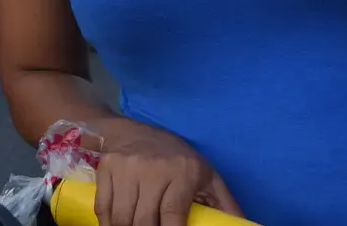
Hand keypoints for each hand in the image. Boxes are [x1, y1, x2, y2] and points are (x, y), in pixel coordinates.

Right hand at [94, 118, 242, 225]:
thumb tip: (243, 225)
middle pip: (144, 221)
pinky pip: (103, 208)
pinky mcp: (107, 168)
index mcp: (183, 172)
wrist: (135, 130)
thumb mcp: (205, 175)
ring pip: (122, 218)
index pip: (172, 215)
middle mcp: (154, 168)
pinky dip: (108, 224)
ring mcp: (128, 168)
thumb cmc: (176, 158)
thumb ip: (223, 203)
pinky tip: (118, 225)